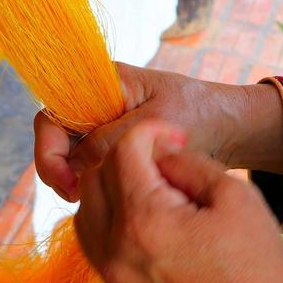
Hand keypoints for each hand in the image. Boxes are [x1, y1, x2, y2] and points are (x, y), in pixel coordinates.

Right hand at [34, 63, 282, 201]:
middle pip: (55, 136)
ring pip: (69, 154)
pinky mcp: (114, 143)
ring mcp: (103, 123)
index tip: (67, 180)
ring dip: (74, 178)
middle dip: (58, 169)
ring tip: (93, 199)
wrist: (233, 127)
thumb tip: (75, 166)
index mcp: (101, 82)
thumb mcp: (158, 125)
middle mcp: (95, 101)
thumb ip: (112, 141)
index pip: (53, 114)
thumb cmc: (201, 114)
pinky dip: (92, 182)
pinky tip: (109, 197)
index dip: (49, 149)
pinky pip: (88, 164)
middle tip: (75, 197)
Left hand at [75, 120, 282, 282]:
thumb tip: (159, 153)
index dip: (151, 133)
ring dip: (109, 189)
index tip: (176, 137)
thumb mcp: (236, 195)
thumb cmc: (257, 267)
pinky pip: (92, 242)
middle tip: (164, 163)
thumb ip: (189, 163)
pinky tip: (140, 220)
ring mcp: (111, 274)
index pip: (123, 150)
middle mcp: (115, 246)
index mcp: (145, 218)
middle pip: (95, 176)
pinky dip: (106, 221)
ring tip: (150, 190)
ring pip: (84, 209)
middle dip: (126, 157)